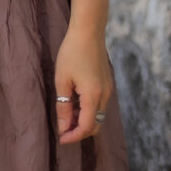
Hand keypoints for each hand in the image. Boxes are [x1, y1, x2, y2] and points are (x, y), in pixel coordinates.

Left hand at [54, 25, 112, 143]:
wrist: (89, 31)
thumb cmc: (72, 53)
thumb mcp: (62, 80)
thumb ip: (64, 106)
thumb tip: (63, 127)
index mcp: (94, 96)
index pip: (87, 127)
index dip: (74, 136)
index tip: (61, 139)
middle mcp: (105, 96)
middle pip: (96, 125)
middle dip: (80, 132)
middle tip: (63, 130)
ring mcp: (109, 90)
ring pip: (99, 116)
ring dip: (84, 121)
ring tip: (66, 117)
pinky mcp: (108, 84)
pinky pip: (100, 106)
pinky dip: (89, 111)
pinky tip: (75, 105)